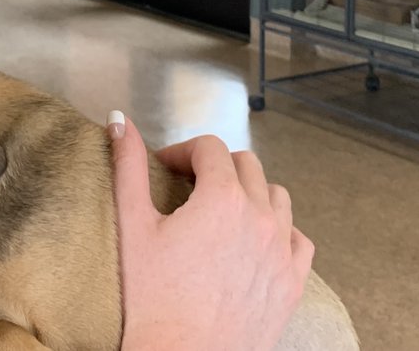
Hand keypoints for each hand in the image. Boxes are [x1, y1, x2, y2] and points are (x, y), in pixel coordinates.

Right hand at [109, 113, 312, 350]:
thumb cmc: (150, 297)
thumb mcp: (132, 224)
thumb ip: (127, 165)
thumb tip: (119, 120)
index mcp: (222, 198)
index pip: (209, 147)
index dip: (182, 152)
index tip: (164, 169)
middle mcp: (261, 217)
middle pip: (246, 165)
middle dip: (215, 168)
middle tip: (187, 189)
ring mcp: (282, 251)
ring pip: (277, 196)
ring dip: (250, 193)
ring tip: (221, 213)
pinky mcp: (292, 283)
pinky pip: (298, 239)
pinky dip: (279, 231)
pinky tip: (253, 242)